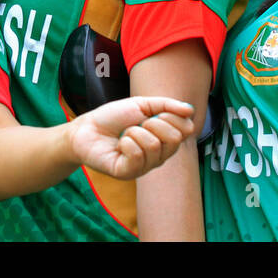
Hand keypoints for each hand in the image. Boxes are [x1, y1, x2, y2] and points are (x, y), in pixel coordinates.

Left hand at [65, 96, 195, 179]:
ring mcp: (145, 167)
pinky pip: (136, 155)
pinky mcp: (129, 174)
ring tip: (124, 135)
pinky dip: (125, 143)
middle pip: (174, 139)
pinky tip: (119, 145)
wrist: (87, 128)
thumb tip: (190, 110)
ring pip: (153, 145)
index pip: (186, 129)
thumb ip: (167, 106)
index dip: (170, 116)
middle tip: (137, 124)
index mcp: (165, 140)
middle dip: (152, 124)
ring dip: (134, 132)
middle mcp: (159, 156)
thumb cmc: (113, 117)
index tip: (153, 114)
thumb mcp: (142, 104)